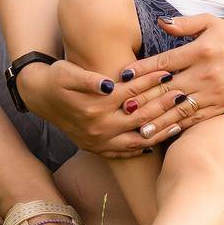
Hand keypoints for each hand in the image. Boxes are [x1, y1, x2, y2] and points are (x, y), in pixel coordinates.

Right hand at [16, 58, 171, 157]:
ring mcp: (98, 141)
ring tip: (181, 119)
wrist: (38, 96)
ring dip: (160, 129)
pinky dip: (144, 146)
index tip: (169, 72)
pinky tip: (160, 140)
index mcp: (94, 106)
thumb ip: (89, 79)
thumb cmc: (57, 78)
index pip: (131, 92)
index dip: (151, 81)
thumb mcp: (68, 73)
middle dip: (163, 105)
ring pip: (137, 138)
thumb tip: (111, 83)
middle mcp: (98, 127)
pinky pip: (126, 151)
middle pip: (140, 116)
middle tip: (185, 95)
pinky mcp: (96, 148)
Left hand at [116, 14, 223, 142]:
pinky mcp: (222, 105)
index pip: (166, 62)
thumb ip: (184, 24)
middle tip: (123, 110)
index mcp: (201, 51)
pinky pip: (197, 119)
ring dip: (159, 121)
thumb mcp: (210, 22)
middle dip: (144, 101)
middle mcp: (206, 73)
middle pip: (169, 89)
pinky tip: (164, 133)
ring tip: (139, 130)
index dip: (143, 69)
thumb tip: (160, 22)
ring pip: (181, 109)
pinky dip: (179, 127)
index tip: (125, 76)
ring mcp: (215, 92)